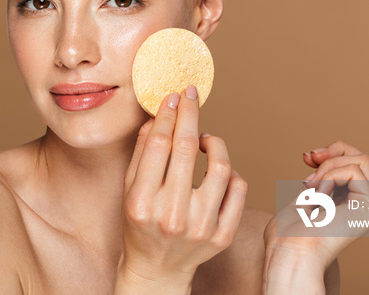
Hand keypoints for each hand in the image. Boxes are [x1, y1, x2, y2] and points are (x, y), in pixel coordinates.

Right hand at [116, 86, 246, 292]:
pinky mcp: (223, 236)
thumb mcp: (129, 190)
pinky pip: (239, 190)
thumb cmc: (140, 226)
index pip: (159, 145)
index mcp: (142, 203)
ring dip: (214, 143)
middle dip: (190, 114)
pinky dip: (231, 172)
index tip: (173, 97)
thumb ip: (142, 153)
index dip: (168, 115)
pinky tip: (218, 168)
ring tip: (205, 139)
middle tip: (191, 97)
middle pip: (186, 149)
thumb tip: (158, 116)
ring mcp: (200, 228)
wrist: (157, 270)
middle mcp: (171, 216)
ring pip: (221, 167)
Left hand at [263, 141, 368, 292]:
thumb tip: (319, 158)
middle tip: (309, 158)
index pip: (355, 165)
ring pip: (364, 161)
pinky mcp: (368, 208)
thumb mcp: (302, 197)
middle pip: (366, 159)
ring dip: (330, 164)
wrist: (289, 253)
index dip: (333, 152)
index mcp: (349, 205)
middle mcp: (363, 206)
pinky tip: (318, 195)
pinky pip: (355, 171)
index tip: (307, 157)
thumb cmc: (287, 235)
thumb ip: (317, 181)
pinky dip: (331, 175)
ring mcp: (368, 208)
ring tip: (311, 184)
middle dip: (337, 149)